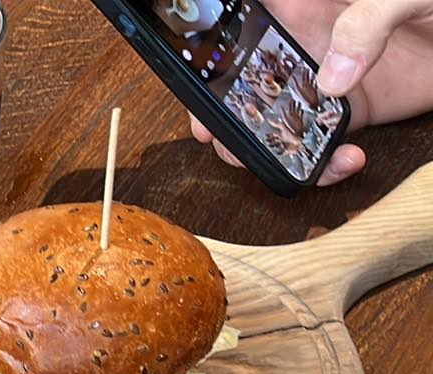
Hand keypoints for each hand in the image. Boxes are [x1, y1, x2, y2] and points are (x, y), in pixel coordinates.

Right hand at [190, 0, 432, 184]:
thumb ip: (368, 22)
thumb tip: (333, 78)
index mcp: (302, 5)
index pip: (238, 25)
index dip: (206, 53)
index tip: (195, 79)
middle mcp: (304, 44)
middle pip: (238, 83)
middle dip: (222, 116)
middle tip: (226, 136)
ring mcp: (327, 80)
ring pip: (271, 123)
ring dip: (273, 152)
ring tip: (296, 160)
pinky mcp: (355, 112)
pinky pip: (320, 146)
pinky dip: (323, 166)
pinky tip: (349, 160)